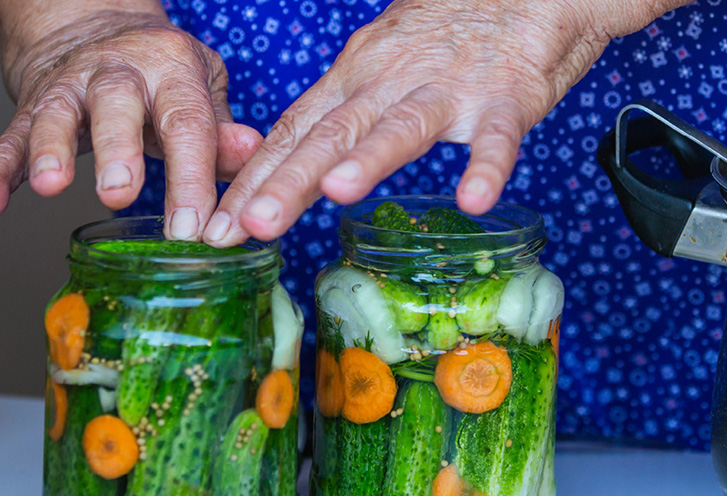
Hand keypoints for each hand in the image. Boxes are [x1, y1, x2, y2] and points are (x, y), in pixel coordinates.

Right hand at [0, 2, 260, 240]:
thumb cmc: (158, 73)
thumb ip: (221, 129)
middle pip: (117, 106)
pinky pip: (9, 138)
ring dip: (51, 151)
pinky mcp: (31, 106)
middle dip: (118, 149)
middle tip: (120, 192)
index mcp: (171, 69)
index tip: (193, 225)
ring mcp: (70, 87)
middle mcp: (118, 72)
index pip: (186, 123)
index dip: (191, 176)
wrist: (92, 24)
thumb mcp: (200, 88)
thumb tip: (251, 157)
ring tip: (51, 185)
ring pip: (57, 115)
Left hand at [202, 0, 690, 244]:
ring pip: (400, 128)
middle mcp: (389, 82)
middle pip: (330, 134)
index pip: (294, 132)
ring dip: (367, 159)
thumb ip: (341, 118)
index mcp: (353, 79)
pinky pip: (496, 135)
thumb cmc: (442, 39)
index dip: (255, 178)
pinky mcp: (505, 97)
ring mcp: (447, 89)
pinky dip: (485, 165)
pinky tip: (472, 199)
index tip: (221, 224)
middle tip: (252, 225)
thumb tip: (293, 173)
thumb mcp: (375, 71)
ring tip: (336, 193)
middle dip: (288, 181)